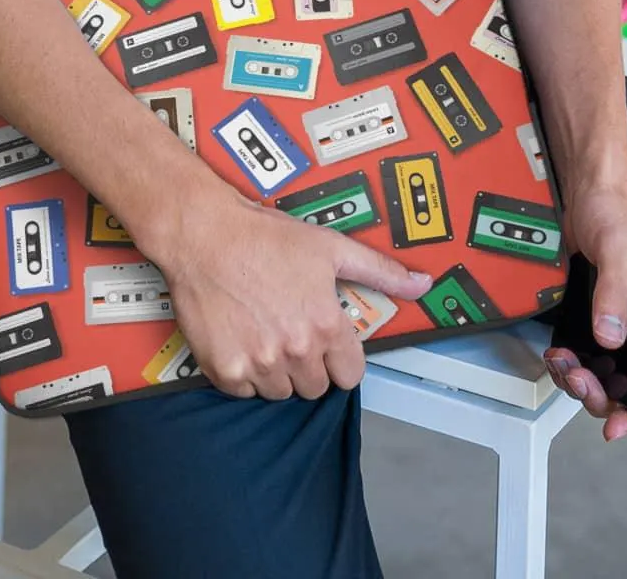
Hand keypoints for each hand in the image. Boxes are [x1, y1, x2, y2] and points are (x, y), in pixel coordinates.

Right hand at [148, 181, 432, 400]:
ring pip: (280, 392)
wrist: (204, 234)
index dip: (339, 356)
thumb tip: (422, 283)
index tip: (324, 339)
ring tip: (264, 331)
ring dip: (276, 370)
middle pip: (315, 387)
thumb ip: (380, 270)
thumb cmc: (265, 236)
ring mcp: (257, 364)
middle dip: (308, 364)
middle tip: (290, 329)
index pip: (349, 375)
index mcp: (325, 325)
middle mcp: (295, 351)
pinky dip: (243, 373)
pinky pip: (243, 391)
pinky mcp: (224, 370)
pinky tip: (240, 339)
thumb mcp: (330, 246)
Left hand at [543, 176, 626, 440]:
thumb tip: (610, 337)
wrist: (586, 192)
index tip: (617, 426)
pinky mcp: (586, 314)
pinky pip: (579, 352)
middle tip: (577, 378)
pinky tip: (555, 352)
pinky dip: (566, 360)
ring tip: (563, 364)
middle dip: (599, 393)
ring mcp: (610, 322)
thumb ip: (617, 293)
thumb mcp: (619, 251)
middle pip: (625, 385)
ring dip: (579, 379)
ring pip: (599, 373)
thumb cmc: (615, 215)